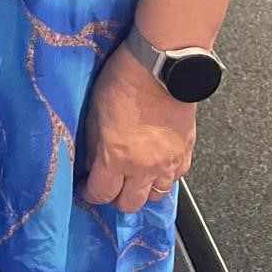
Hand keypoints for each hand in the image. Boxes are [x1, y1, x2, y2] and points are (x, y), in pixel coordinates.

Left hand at [81, 44, 195, 212]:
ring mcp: (168, 163)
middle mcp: (144, 168)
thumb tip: (91, 162)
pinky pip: (175, 179)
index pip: (101, 193)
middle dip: (116, 200)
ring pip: (155, 196)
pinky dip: (164, 178)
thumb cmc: (124, 80)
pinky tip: (156, 167)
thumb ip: (93, 142)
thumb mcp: (95, 109)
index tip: (84, 190)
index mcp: (116, 157)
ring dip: (142, 192)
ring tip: (133, 180)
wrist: (161, 66)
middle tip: (109, 187)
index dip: (89, 195)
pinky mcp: (186, 153)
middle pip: (130, 204)